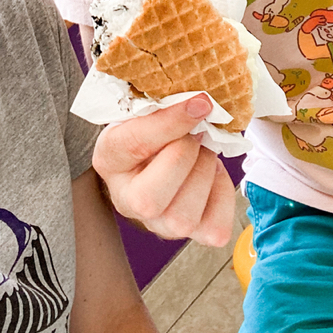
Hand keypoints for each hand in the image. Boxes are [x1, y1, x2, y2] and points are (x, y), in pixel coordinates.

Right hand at [92, 94, 235, 245]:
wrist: (161, 151)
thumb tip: (198, 99)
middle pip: (149, 200)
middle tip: (196, 134)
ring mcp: (159, 223)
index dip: (170, 123)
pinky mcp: (193, 233)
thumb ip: (161, 104)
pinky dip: (222, 196)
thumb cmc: (153, 127)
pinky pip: (214, 229)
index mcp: (109, 160)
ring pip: (182, 219)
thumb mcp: (146, 109)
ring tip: (204, 152)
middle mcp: (127, 200)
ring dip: (205, 173)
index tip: (200, 103)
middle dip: (185, 157)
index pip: (133, 145)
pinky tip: (213, 175)